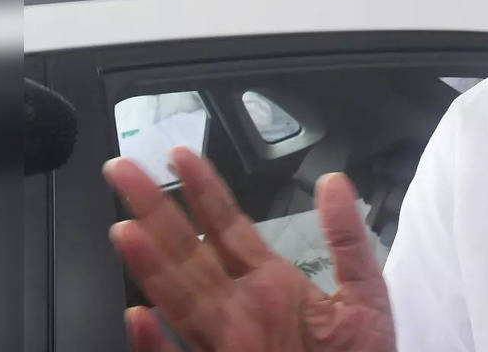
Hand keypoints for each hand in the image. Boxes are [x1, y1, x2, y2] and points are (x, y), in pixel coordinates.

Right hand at [103, 147, 395, 351]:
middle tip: (123, 168)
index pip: (228, 228)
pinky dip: (155, 345)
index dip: (205, 191)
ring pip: (179, 299)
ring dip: (151, 266)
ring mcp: (227, 344)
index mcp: (272, 285)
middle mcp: (240, 309)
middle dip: (157, 211)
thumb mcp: (364, 293)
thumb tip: (335, 180)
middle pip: (190, 253)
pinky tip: (138, 317)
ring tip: (127, 230)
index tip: (179, 155)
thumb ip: (347, 239)